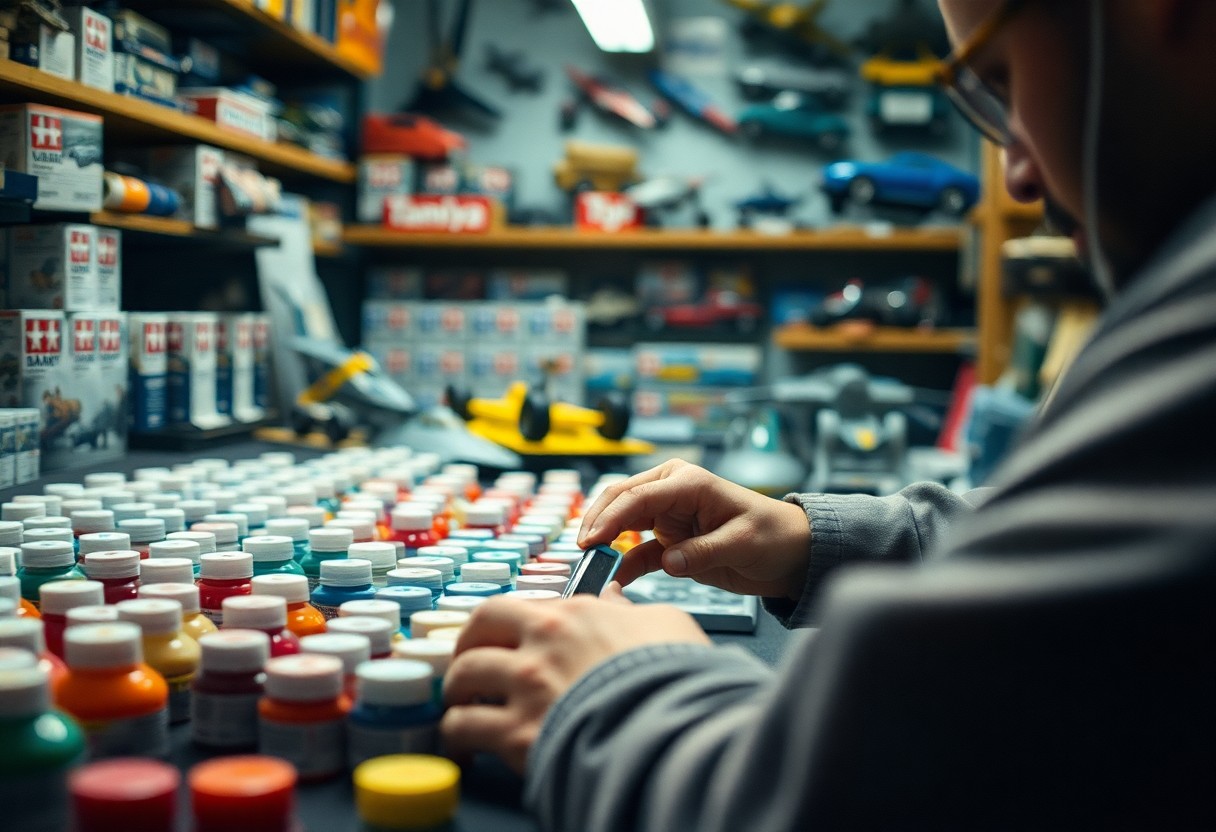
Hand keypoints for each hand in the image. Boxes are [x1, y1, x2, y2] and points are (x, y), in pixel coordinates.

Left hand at [440, 585, 709, 773]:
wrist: (678, 728)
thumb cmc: (678, 678)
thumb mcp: (665, 623)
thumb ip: (628, 610)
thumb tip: (614, 597)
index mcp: (571, 615)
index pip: (515, 606)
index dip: (503, 624)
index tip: (501, 638)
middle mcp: (541, 644)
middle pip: (476, 629)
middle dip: (466, 646)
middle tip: (467, 664)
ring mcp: (526, 688)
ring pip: (462, 677)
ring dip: (456, 691)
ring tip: (461, 705)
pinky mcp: (518, 735)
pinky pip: (464, 727)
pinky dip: (457, 734)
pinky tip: (464, 742)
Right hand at [578, 459, 810, 600]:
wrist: (789, 553)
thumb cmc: (772, 535)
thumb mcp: (743, 542)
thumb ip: (704, 551)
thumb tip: (669, 562)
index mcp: (687, 482)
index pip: (639, 496)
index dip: (611, 517)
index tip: (591, 540)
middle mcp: (671, 493)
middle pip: (621, 502)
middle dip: (598, 523)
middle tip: (581, 550)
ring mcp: (667, 518)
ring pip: (623, 525)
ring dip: (604, 542)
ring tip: (588, 565)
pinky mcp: (670, 543)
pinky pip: (638, 553)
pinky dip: (623, 566)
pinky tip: (612, 581)